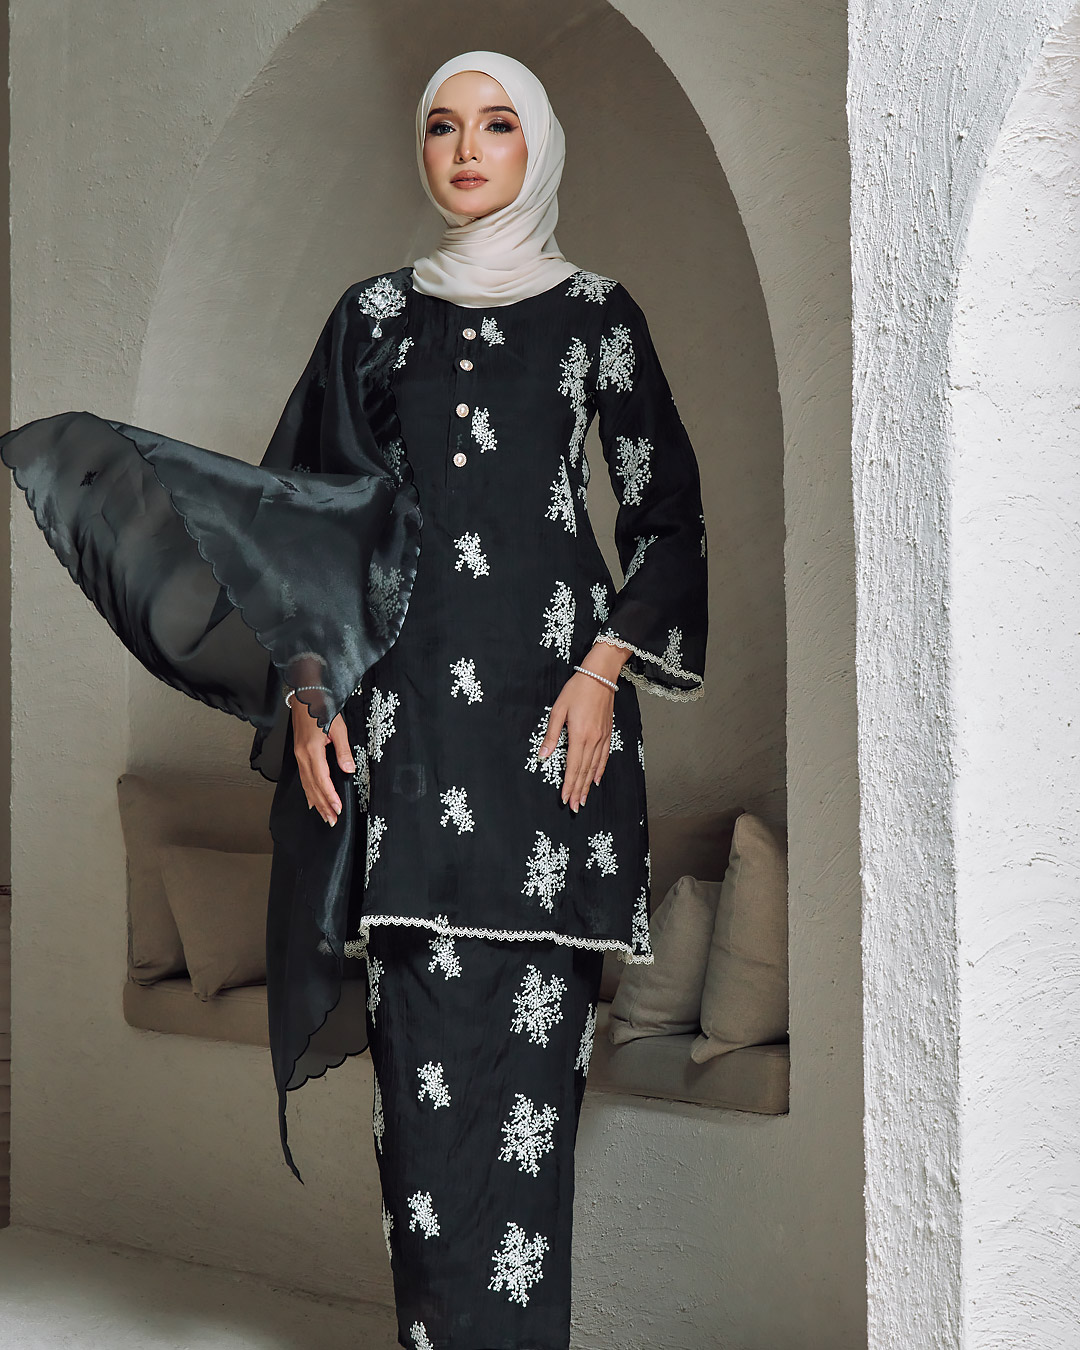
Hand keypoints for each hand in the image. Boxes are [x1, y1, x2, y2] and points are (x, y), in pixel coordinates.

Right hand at [291, 698, 354, 825]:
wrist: (306, 694)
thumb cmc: (321, 706)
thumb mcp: (338, 727)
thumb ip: (343, 750)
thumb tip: (348, 769)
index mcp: (311, 750)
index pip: (322, 780)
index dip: (329, 796)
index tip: (337, 808)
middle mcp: (302, 755)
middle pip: (312, 787)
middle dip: (322, 805)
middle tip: (331, 820)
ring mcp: (298, 755)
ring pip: (306, 784)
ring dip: (315, 802)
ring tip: (323, 815)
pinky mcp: (299, 753)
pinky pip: (302, 777)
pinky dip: (307, 791)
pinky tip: (310, 800)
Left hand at [538, 643, 629, 811]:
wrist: (600, 676)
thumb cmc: (577, 690)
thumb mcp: (558, 710)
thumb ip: (551, 734)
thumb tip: (543, 754)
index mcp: (579, 735)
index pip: (573, 766)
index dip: (569, 784)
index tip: (565, 799)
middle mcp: (593, 740)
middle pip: (584, 771)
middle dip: (578, 790)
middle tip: (575, 807)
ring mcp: (602, 737)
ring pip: (594, 767)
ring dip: (587, 785)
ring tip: (584, 799)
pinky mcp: (607, 733)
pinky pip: (604, 757)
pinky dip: (599, 770)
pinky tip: (595, 780)